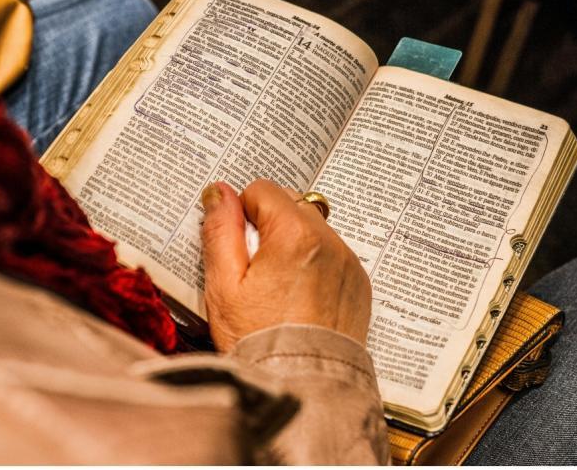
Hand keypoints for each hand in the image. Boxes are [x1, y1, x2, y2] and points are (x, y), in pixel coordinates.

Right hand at [200, 179, 371, 351]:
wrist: (302, 387)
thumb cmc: (257, 340)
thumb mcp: (224, 284)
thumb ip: (221, 230)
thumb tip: (218, 192)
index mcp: (294, 234)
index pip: (263, 190)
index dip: (243, 213)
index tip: (237, 246)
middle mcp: (329, 241)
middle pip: (291, 204)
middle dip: (269, 224)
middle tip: (254, 268)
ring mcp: (348, 263)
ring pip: (313, 229)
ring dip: (293, 243)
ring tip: (276, 286)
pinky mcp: (358, 284)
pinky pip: (332, 255)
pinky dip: (314, 264)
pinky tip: (298, 297)